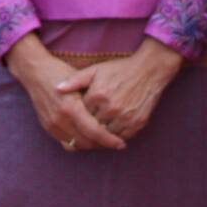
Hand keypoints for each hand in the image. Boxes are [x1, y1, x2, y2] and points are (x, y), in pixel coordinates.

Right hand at [5, 35, 126, 152]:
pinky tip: (87, 137)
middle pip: (87, 142)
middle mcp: (60, 120)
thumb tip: (112, 115)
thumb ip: (94, 100)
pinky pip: (66, 143)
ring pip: (77, 146)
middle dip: (102, 145)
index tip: (121, 144)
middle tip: (115, 142)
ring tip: (103, 140)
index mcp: (71, 107)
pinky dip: (78, 143)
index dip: (109, 140)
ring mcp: (52, 125)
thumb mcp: (81, 81)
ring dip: (91, 146)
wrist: (35, 72)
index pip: (94, 132)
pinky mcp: (47, 128)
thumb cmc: (61, 72)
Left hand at [55, 38, 183, 140]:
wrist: (149, 71)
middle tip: (85, 127)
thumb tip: (57, 89)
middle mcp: (110, 108)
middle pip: (92, 126)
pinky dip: (115, 137)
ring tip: (98, 131)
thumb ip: (75, 80)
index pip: (81, 114)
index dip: (79, 115)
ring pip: (106, 135)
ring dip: (102, 135)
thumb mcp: (95, 70)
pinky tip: (112, 132)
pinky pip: (122, 137)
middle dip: (88, 127)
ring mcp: (124, 117)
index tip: (77, 115)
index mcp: (97, 95)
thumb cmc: (119, 70)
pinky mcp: (137, 123)